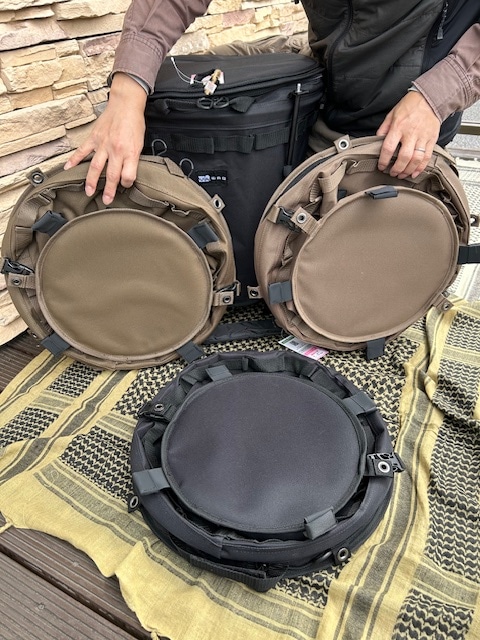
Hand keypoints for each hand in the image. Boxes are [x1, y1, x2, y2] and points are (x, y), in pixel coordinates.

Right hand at [64, 73, 146, 204]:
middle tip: (106, 201)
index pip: (128, 176)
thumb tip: (127, 173)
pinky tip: (68, 169)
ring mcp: (103, 144)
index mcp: (130, 152)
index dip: (126, 183)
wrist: (125, 104)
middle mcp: (116, 150)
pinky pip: (82, 151)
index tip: (125, 186)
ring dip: (90, 180)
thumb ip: (133, 159)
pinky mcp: (94, 138)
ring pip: (95, 166)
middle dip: (108, 190)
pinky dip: (74, 160)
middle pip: (111, 175)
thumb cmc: (135, 124)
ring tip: (88, 191)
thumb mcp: (140, 144)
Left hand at [376, 90, 440, 178]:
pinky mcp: (432, 139)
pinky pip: (427, 157)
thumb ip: (384, 129)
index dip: (383, 160)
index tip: (381, 166)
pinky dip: (421, 168)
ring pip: (416, 159)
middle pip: (404, 157)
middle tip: (393, 173)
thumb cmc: (409, 106)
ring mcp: (422, 137)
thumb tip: (377, 141)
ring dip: (408, 170)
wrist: (430, 98)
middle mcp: (411, 133)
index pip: (388, 148)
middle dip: (397, 169)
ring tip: (402, 175)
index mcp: (398, 127)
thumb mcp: (392, 114)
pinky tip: (415, 173)